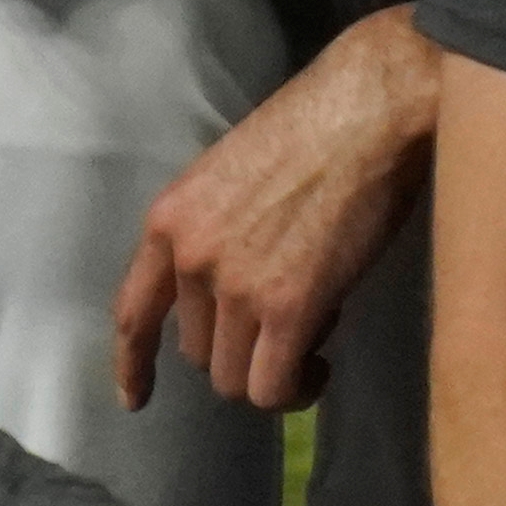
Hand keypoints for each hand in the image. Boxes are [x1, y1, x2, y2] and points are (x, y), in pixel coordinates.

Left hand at [112, 7, 440, 413]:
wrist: (372, 107)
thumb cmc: (317, 128)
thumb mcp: (232, 178)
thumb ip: (219, 236)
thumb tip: (238, 297)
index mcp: (168, 222)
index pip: (133, 312)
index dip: (133, 363)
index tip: (136, 398)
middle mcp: (190, 259)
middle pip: (197, 352)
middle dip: (241, 350)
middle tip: (290, 322)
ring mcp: (236, 286)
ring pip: (234, 377)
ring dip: (272, 373)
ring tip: (314, 338)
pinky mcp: (289, 306)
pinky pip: (273, 385)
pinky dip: (295, 390)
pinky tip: (320, 369)